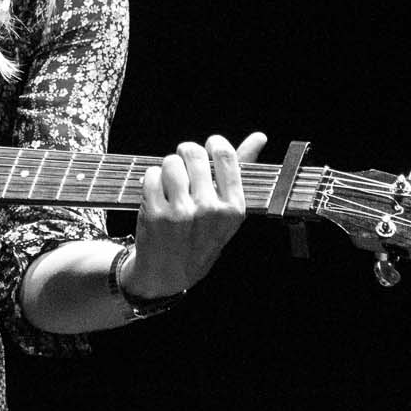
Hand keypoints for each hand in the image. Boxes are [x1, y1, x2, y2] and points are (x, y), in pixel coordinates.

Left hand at [123, 132, 266, 298]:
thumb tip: (259, 136)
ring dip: (167, 169)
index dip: (213, 144)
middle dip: (185, 154)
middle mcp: (210, 210)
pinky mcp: (155, 213)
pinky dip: (151, 180)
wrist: (167, 274)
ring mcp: (181, 213)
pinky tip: (157, 196)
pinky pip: (150, 174)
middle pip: (193, 152)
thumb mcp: (226, 211)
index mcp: (234, 208)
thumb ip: (240, 170)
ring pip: (170, 162)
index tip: (208, 147)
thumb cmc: (200, 236)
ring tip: (172, 187)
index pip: (225, 155)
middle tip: (185, 166)